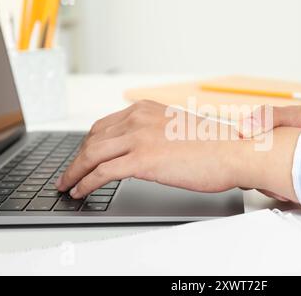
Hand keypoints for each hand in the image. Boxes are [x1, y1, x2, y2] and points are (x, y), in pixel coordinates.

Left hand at [56, 100, 300, 201]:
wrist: (234, 151)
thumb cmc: (214, 144)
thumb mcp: (178, 129)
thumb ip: (157, 133)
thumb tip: (146, 148)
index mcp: (146, 109)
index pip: (105, 125)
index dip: (88, 143)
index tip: (83, 155)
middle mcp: (138, 118)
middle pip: (93, 138)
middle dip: (77, 158)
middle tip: (69, 173)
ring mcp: (138, 137)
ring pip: (91, 155)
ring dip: (74, 172)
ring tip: (67, 186)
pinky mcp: (142, 160)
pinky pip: (101, 173)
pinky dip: (85, 183)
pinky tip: (80, 191)